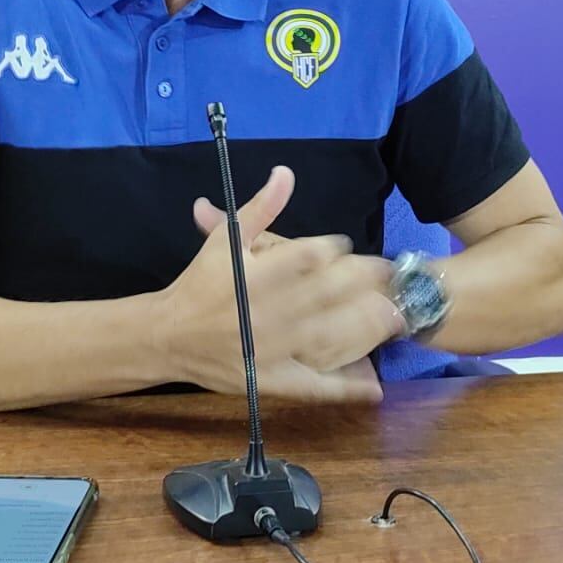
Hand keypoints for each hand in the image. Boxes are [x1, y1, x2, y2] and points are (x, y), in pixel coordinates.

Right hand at [155, 166, 403, 403]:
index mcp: (253, 277)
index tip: (346, 246)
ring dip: (365, 328)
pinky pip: (312, 387)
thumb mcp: (225, 241)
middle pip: (325, 295)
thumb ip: (260, 209)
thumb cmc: (200, 284)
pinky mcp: (271, 382)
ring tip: (395, 314)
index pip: (306, 258)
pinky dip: (344, 389)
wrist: (167, 335)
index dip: (333, 249)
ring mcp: (270, 352)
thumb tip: (286, 173)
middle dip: (362, 282)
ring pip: (327, 339)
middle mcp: (264, 314)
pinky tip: (374, 387)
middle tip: (388, 273)